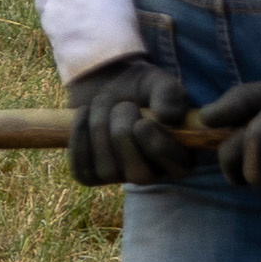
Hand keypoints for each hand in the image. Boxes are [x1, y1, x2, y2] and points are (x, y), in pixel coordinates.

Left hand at [65, 56, 195, 187]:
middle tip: (123, 104)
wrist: (104, 85)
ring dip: (100, 129)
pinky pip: (83, 170)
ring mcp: (119, 178)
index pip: (176, 166)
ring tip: (102, 102)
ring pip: (108, 171)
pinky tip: (84, 115)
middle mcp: (152, 174)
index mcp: (180, 156)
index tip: (143, 122)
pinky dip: (80, 139)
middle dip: (124, 135)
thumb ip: (170, 95)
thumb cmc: (140, 87)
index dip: (157, 147)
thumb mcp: (160, 83)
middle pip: (138, 175)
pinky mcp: (90, 176)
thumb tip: (169, 117)